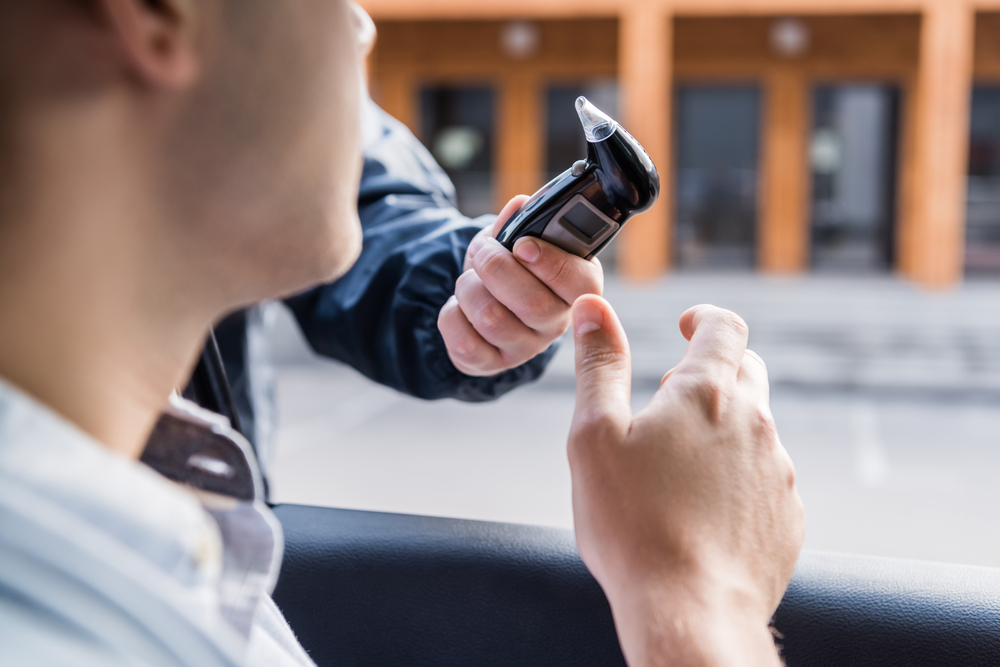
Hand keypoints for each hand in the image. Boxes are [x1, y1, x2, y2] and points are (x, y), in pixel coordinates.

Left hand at [438, 195, 604, 376]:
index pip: (582, 284)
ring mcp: (526, 348)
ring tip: (469, 280)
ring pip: (493, 319)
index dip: (551, 263)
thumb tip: (519, 205)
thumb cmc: (509, 268)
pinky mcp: (493, 364)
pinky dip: (452, 315)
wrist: (482, 301)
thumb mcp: (515, 239)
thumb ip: (519, 222)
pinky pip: (465, 343)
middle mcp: (557, 323)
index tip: (522, 245)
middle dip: (496, 268)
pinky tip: (459, 307)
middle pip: (533, 303)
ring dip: (469, 288)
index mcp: (576, 287)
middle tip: (483, 251)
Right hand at [568, 297, 804, 666]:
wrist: (689, 611)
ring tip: (678, 468)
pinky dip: (738, 478)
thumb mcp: (594, 435)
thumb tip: (592, 308)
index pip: (725, 328)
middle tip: (672, 397)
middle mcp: (755, 425)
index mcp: (707, 395)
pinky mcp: (788, 518)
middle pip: (747, 373)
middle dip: (713, 372)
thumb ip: (597, 365)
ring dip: (724, 430)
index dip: (705, 318)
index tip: (687, 325)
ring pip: (757, 430)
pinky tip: (703, 511)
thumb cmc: (630, 524)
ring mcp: (778, 473)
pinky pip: (766, 480)